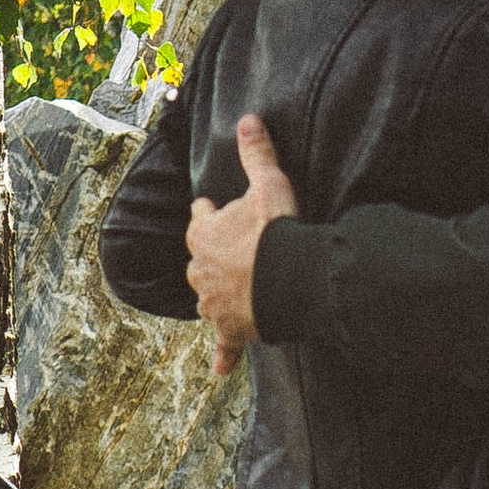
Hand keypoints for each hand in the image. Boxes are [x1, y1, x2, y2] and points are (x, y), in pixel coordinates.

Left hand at [186, 112, 297, 374]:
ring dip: (218, 297)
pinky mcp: (231, 330)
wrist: (288, 283)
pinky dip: (224, 356)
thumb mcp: (269, 185)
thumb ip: (257, 153)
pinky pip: (226, 346)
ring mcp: (213, 303)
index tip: (214, 210)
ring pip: (209, 299)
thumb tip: (248, 118)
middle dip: (213, 256)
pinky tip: (221, 370)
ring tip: (236, 294)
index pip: (200, 218)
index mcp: (203, 234)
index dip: (210, 214)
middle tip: (236, 252)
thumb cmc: (275, 232)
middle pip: (200, 260)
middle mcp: (200, 270)